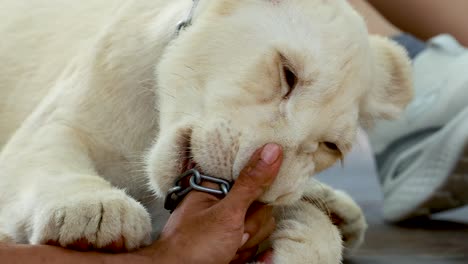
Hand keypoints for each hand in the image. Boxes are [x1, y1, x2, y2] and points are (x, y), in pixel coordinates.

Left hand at [146, 143, 282, 263]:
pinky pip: (256, 243)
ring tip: (227, 248)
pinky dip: (247, 253)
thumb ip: (251, 183)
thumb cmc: (192, 246)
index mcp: (216, 184)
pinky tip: (232, 256)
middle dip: (251, 225)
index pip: (251, 171)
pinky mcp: (234, 240)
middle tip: (234, 234)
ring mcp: (229, 222)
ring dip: (248, 243)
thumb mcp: (226, 213)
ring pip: (262, 226)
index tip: (257, 202)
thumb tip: (272, 150)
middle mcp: (224, 200)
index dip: (259, 186)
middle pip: (262, 205)